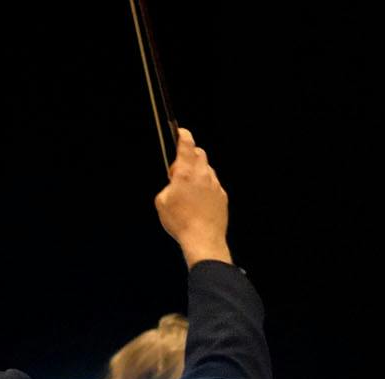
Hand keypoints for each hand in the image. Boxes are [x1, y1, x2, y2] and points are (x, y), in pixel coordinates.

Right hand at [154, 128, 231, 266]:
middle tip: (179, 170)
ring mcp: (215, 186)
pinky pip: (214, 184)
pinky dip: (206, 186)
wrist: (204, 239)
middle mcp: (203, 176)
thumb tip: (175, 183)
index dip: (184, 135)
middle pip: (200, 154)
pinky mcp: (222, 197)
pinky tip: (199, 200)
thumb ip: (169, 185)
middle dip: (190, 155)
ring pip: (207, 170)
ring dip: (198, 172)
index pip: (187, 145)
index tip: (181, 132)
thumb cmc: (180, 221)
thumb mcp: (162, 201)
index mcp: (186, 173)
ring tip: (189, 188)